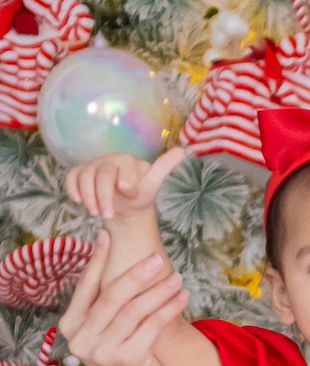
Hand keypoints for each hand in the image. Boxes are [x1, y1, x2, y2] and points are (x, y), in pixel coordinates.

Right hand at [59, 232, 187, 365]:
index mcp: (71, 326)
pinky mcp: (128, 360)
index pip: (86, 287)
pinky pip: (152, 327)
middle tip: (157, 257)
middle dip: (136, 274)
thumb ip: (102, 301)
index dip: (98, 260)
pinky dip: (168, 310)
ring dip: (158, 291)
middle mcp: (82, 339)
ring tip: (176, 277)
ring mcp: (103, 352)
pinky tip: (182, 298)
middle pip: (112, 297)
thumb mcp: (104, 328)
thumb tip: (104, 249)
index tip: (107, 235)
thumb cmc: (122, 353)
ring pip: (134, 311)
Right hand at [66, 147, 187, 220]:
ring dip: (89, 198)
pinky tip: (79, 202)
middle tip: (108, 215)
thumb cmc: (138, 193)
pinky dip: (73, 190)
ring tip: (98, 213)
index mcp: (128, 161)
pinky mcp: (80, 173)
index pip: (123, 172)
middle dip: (104, 198)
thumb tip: (183, 151)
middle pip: (102, 176)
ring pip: (84, 178)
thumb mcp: (152, 184)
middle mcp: (109, 159)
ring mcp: (93, 165)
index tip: (130, 195)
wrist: (123, 202)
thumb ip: (163, 168)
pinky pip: (71, 178)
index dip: (126, 186)